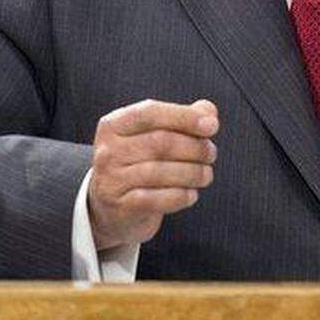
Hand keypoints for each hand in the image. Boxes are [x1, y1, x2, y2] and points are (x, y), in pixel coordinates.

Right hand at [88, 99, 218, 250]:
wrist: (110, 208)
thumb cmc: (139, 164)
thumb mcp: (153, 136)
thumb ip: (182, 119)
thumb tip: (208, 111)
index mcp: (114, 125)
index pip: (150, 113)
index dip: (184, 117)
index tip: (212, 126)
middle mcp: (108, 150)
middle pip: (160, 142)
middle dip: (194, 147)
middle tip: (211, 154)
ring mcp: (111, 179)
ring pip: (160, 171)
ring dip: (192, 173)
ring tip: (206, 174)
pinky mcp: (119, 206)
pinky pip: (157, 199)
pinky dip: (181, 196)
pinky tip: (191, 194)